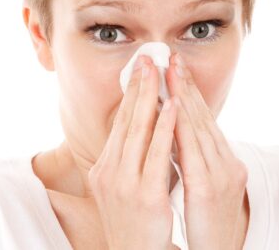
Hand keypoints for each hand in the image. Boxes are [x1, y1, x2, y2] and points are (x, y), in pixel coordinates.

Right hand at [88, 55, 178, 249]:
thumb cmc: (136, 218)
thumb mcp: (126, 184)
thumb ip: (131, 155)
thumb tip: (144, 125)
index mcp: (105, 167)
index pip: (120, 123)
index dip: (130, 94)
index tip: (139, 70)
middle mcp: (109, 172)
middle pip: (127, 121)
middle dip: (138, 87)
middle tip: (146, 59)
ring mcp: (125, 184)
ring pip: (139, 132)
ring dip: (151, 98)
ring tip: (159, 72)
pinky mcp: (145, 195)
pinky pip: (157, 155)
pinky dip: (165, 127)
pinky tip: (173, 105)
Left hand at [167, 53, 248, 249]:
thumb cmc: (206, 217)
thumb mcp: (202, 180)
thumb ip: (192, 155)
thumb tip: (173, 130)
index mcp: (222, 159)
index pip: (201, 119)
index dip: (189, 92)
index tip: (175, 68)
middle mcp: (225, 161)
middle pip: (201, 116)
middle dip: (186, 85)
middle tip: (172, 57)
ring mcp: (219, 173)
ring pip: (198, 127)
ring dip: (183, 97)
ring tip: (171, 72)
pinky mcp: (208, 188)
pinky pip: (192, 152)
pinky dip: (182, 127)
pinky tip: (173, 108)